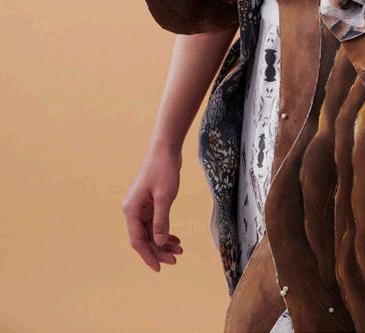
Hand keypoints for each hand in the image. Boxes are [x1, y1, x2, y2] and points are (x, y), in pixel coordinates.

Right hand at [121, 146, 183, 271]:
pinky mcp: (149, 202)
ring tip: (180, 250)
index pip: (138, 240)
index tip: (159, 268)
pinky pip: (154, 223)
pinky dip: (164, 231)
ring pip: (150, 231)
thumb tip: (159, 242)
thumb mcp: (164, 196)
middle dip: (159, 250)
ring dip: (163, 242)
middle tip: (176, 259)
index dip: (148, 256)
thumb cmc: (164, 170)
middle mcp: (133, 210)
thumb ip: (161, 220)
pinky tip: (175, 238)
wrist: (165, 149)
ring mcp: (141, 206)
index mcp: (131, 210)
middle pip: (144, 238)